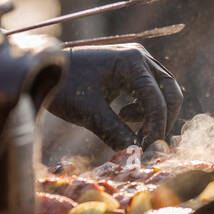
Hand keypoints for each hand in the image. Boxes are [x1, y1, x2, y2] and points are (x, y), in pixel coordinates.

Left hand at [46, 43, 183, 150]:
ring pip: (162, 91)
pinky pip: (150, 90)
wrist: (44, 69)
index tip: (149, 150)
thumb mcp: (90, 113)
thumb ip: (116, 132)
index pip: (157, 99)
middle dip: (163, 120)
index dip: (156, 127)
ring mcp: (136, 61)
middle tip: (149, 143)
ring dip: (154, 115)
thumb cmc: (65, 86)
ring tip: (135, 132)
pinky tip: (125, 116)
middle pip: (169, 91)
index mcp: (132, 61)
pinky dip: (145, 108)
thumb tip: (138, 156)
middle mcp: (139, 57)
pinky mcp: (130, 69)